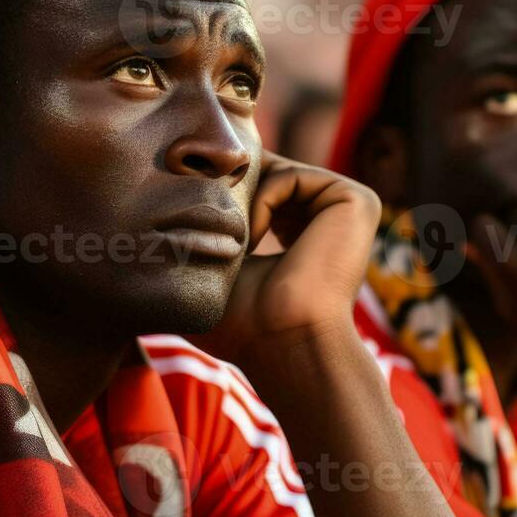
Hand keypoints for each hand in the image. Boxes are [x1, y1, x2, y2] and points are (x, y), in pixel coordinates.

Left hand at [194, 154, 379, 364]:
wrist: (282, 343)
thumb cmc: (244, 326)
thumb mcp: (218, 270)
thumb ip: (207, 235)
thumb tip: (159, 214)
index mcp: (307, 235)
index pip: (260, 190)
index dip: (221, 193)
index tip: (189, 210)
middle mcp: (331, 219)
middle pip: (267, 173)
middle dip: (227, 187)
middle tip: (198, 208)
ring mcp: (347, 208)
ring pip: (275, 174)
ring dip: (241, 203)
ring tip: (230, 243)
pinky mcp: (356, 200)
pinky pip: (291, 177)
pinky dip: (261, 203)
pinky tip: (251, 241)